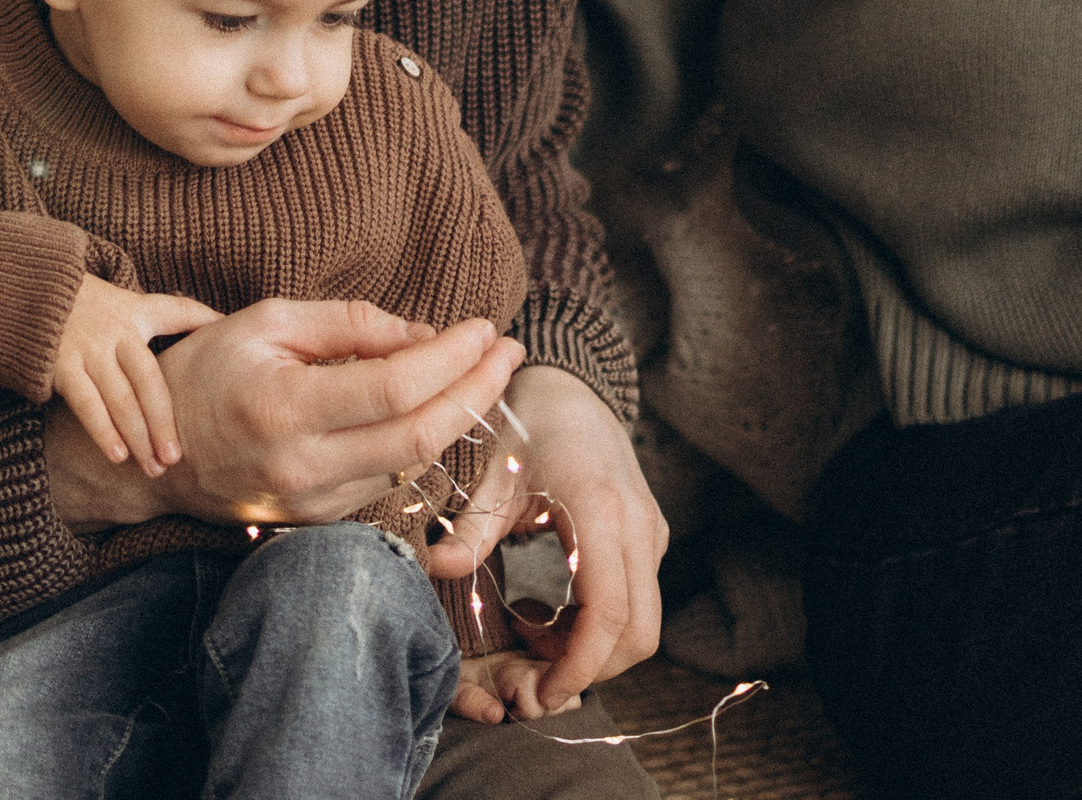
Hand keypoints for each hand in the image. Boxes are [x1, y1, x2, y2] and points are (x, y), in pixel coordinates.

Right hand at [46, 300, 523, 531]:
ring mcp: (312, 502)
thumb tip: (427, 335)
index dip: (452, 359)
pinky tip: (437, 402)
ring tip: (484, 368)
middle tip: (510, 351)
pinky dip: (422, 437)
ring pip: (413, 461)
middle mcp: (301, 466)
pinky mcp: (320, 518)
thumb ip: (351, 324)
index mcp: (284, 408)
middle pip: (420, 437)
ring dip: (460, 413)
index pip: (394, 389)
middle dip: (479, 391)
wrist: (157, 453)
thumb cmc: (210, 370)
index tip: (485, 328)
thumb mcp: (270, 321)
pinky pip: (388, 475)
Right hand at [51, 276, 221, 474]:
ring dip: (137, 436)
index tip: (227, 353)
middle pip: (149, 380)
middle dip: (164, 421)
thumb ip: (170, 315)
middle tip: (176, 458)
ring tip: (153, 466)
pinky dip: (102, 431)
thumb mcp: (129, 300)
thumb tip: (222, 324)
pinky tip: (117, 455)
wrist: (27, 293)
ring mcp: (88, 349)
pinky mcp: (61, 365)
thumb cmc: (87, 304)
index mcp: (137, 311)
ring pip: (120, 399)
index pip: (178, 312)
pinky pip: (86, 404)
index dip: (203, 323)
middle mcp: (116, 331)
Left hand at [425, 365, 668, 711]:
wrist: (573, 387)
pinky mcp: (648, 539)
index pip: (610, 615)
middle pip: (639, 634)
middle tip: (531, 682)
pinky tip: (545, 614)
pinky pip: (634, 603)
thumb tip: (432, 565)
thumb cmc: (528, 422)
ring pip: (641, 624)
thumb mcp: (492, 471)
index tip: (540, 695)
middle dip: (589, 671)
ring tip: (529, 639)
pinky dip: (595, 627)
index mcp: (602, 511)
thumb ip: (470, 526)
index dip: (578, 667)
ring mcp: (649, 533)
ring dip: (590, 651)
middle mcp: (638, 526)